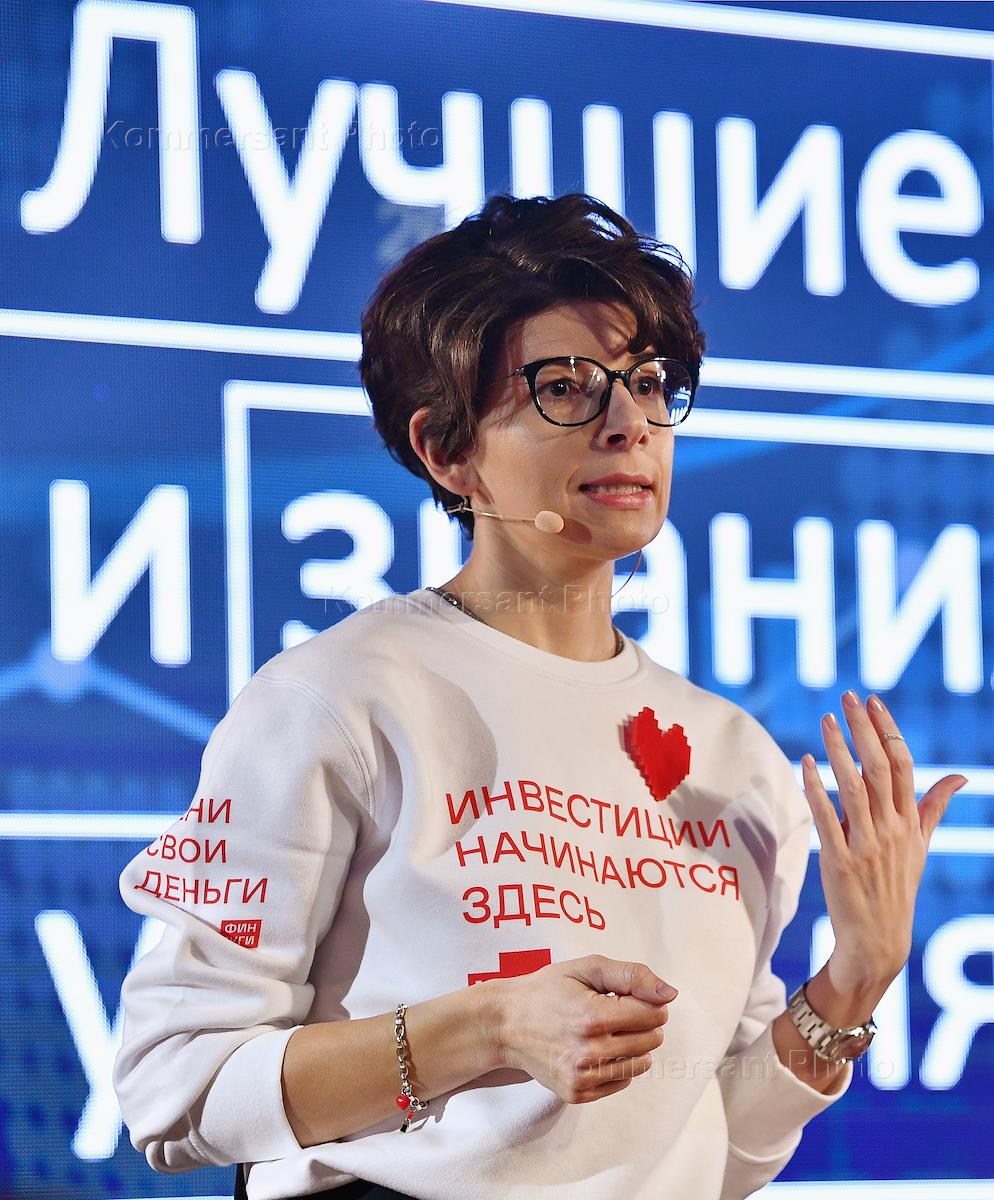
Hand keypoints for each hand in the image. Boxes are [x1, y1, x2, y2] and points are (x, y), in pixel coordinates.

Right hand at [492, 954, 677, 1103]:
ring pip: (640, 1063)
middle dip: (641, 1022)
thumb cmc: (548, 990)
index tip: (625, 996)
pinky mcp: (577, 1093)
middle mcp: (589, 1052)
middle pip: (650, 1040)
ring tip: (605, 1030)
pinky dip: (617, 1064)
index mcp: (593, 1016)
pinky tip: (596, 1048)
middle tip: (613, 1011)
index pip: (653, 1014)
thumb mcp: (586, 969)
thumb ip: (632, 975)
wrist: (506, 1023)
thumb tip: (669, 994)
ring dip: (632, 1044)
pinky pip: (622, 1081)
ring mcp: (582, 1077)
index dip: (645, 1001)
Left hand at [801, 690, 966, 995]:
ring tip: (825, 720)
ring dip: (839, 751)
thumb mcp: (920, 846)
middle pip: (879, 769)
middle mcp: (891, 830)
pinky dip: (816, 788)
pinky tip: (804, 763)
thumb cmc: (897, 888)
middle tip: (848, 698)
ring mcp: (866, 846)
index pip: (903, 765)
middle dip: (864, 729)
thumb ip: (933, 808)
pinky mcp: (840, 862)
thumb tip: (959, 778)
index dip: (888, 731)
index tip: (873, 701)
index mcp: (910, 823)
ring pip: (854, 788)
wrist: (879, 942)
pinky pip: (826, 818)